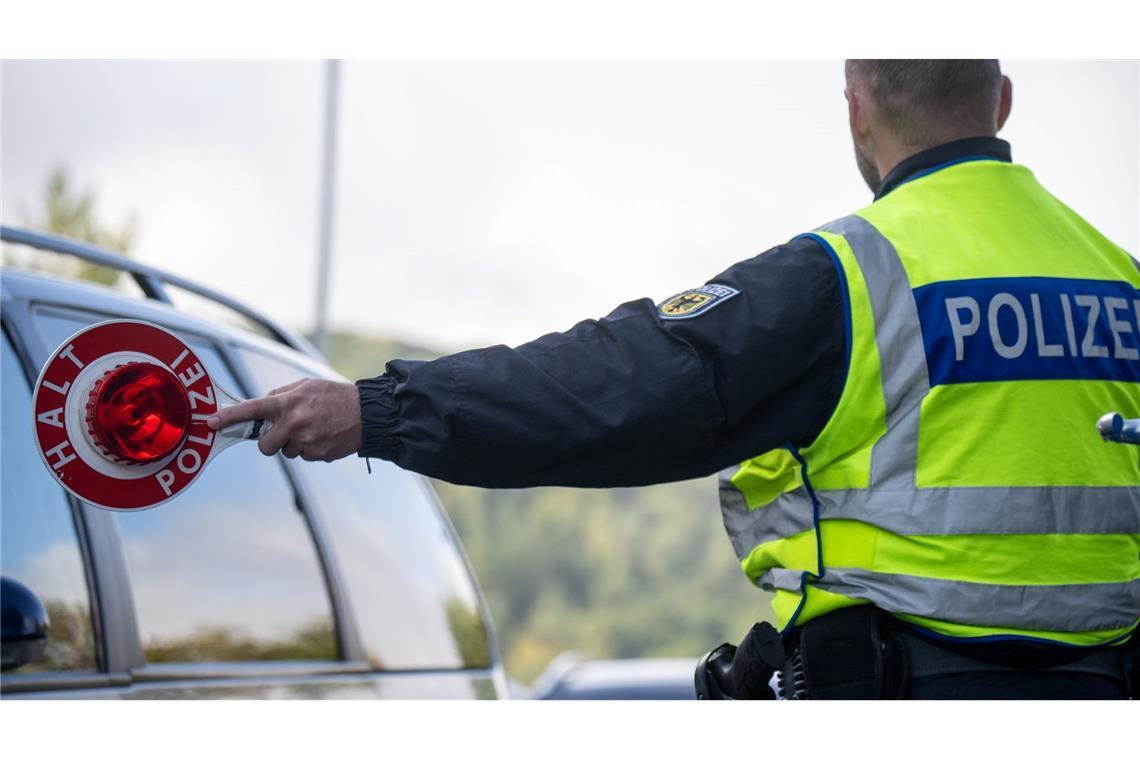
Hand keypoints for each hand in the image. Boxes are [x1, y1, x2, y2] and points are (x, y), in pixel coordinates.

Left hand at [207, 379, 362, 461]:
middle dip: (272, 442)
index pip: (252, 409)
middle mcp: (294, 422)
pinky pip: (303, 456)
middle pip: (265, 446)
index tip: (210, 422)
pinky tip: (324, 437)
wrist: (367, 413)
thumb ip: (281, 395)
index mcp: (289, 401)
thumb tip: (259, 407)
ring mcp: (306, 441)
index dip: (229, 416)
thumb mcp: (306, 386)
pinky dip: (311, 449)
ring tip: (315, 429)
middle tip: (287, 431)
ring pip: (286, 452)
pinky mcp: (317, 454)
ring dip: (295, 444)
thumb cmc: (334, 396)